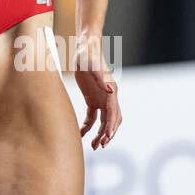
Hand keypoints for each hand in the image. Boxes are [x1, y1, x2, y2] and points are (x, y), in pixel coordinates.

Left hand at [74, 34, 121, 149]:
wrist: (84, 47)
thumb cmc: (89, 55)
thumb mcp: (93, 66)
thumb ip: (102, 78)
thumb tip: (112, 91)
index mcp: (111, 91)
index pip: (114, 112)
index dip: (112, 126)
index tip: (107, 138)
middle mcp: (109, 96)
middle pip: (112, 120)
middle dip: (108, 134)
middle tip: (100, 146)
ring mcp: (101, 99)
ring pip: (104, 121)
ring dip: (100, 134)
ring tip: (93, 146)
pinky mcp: (92, 99)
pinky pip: (92, 117)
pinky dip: (88, 126)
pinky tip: (81, 134)